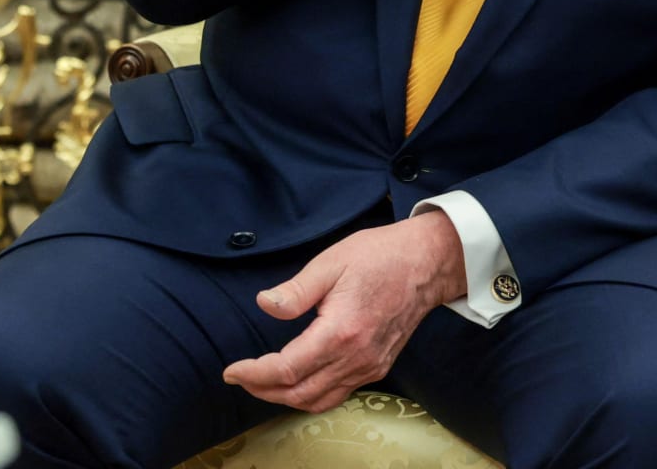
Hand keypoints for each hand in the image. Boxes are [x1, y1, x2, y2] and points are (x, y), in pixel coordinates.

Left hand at [222, 211, 466, 412]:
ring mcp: (370, 367)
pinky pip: (339, 394)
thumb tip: (263, 304)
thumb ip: (295, 291)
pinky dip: (312, 396)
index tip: (230, 371)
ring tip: (260, 383)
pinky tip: (295, 381)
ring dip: (286, 398)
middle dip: (264, 390)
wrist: (426, 264)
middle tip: (239, 378)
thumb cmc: (378, 257)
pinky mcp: (378, 367)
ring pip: (320, 400)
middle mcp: (357, 358)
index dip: (254, 374)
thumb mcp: (329, 263)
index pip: (287, 369)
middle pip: (301, 393)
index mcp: (341, 332)